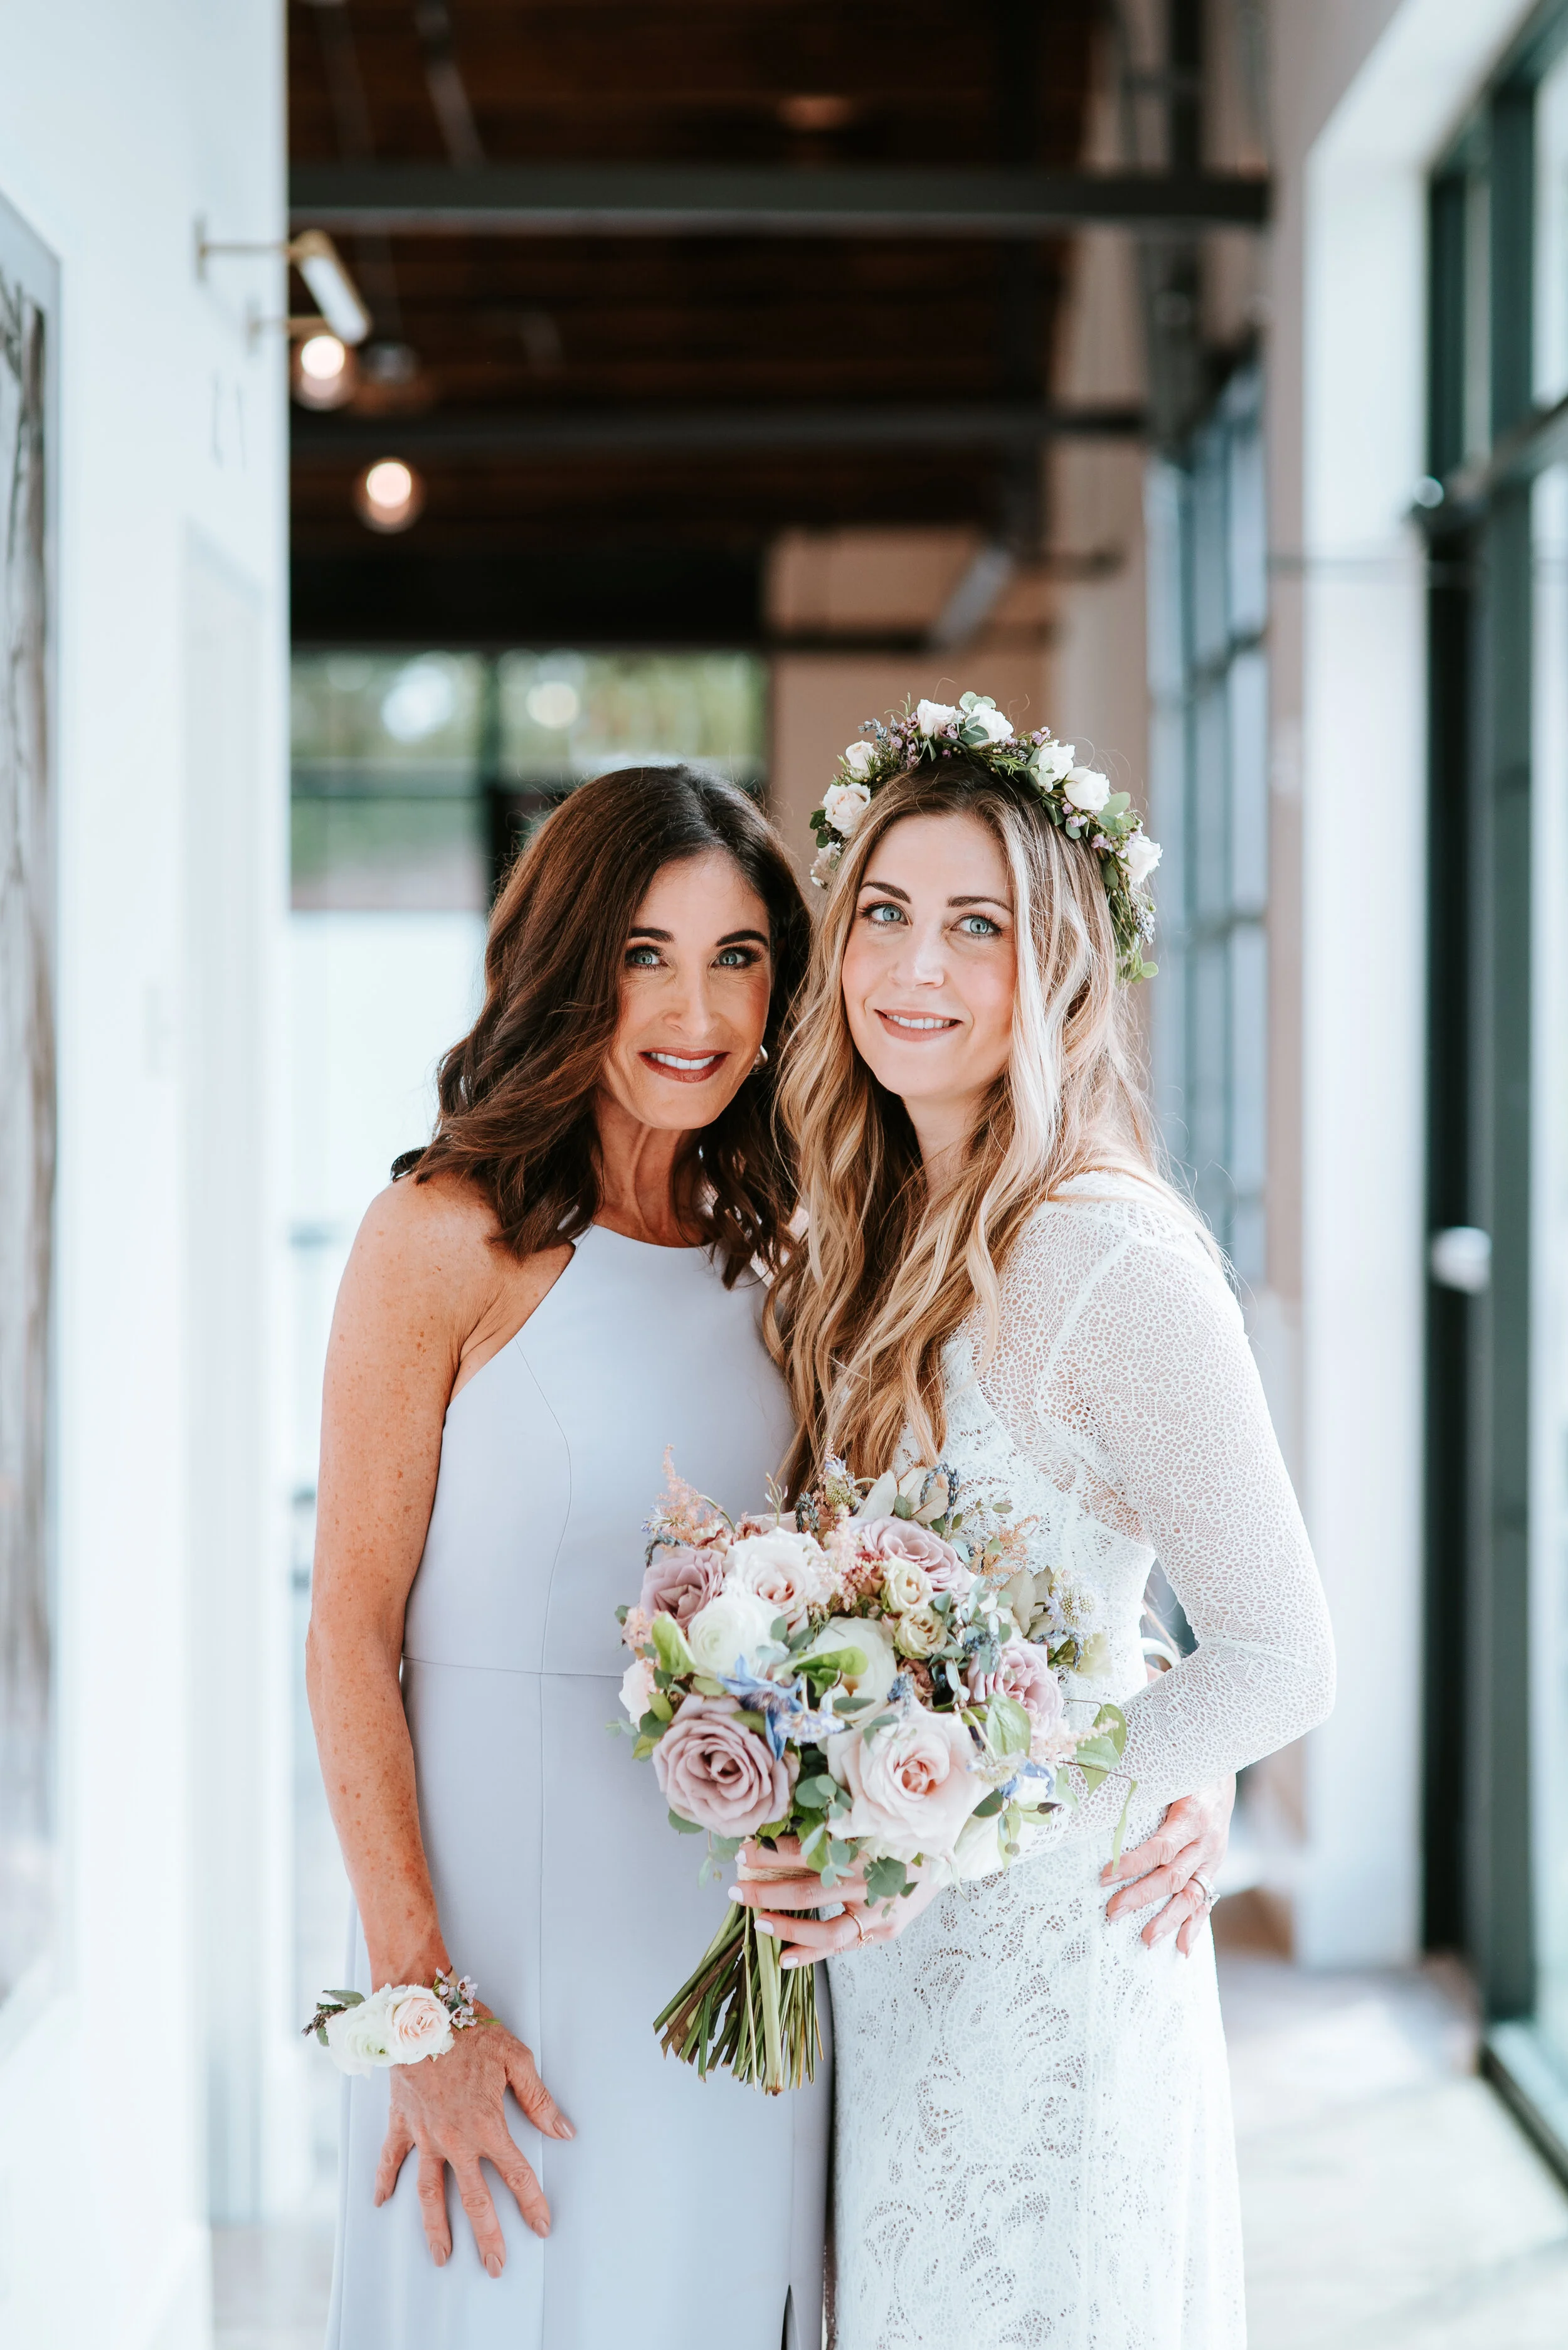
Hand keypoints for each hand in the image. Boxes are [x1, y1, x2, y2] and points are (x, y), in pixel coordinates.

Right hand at [374, 2013, 573, 2272]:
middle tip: (496, 2267)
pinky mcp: (401, 2124)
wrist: (421, 2012)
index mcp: (487, 2125)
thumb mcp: (515, 2059)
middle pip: (474, 2199)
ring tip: (441, 2257)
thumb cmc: (471, 2031)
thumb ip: (539, 2100)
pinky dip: (384, 2181)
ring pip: (429, 2193)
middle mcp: (455, 2140)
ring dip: (435, 2228)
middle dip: (487, 2236)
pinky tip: (381, 2202)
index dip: (532, 2203)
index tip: (542, 2227)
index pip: (516, 2174)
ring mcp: (424, 2136)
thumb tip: (564, 2130)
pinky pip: (391, 2159)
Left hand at [732, 1836, 939, 1966]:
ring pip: (825, 1929)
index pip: (807, 1852)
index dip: (772, 1853)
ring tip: (758, 1922)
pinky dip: (812, 1954)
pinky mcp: (885, 1931)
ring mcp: (879, 1912)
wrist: (949, 1854)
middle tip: (736, 1888)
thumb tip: (781, 1832)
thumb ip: (831, 1830)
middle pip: (808, 1890)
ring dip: (786, 1926)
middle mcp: (870, 1881)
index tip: (745, 1850)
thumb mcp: (868, 1821)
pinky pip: (843, 1946)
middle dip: (766, 1889)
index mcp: (863, 1846)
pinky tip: (784, 1956)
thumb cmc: (900, 1832)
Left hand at [1101, 1775, 1234, 1954]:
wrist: (1221, 1770)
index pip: (1160, 1847)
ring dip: (1168, 1920)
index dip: (1133, 1863)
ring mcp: (1213, 1857)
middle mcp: (1206, 1840)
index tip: (1105, 1875)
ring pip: (1191, 1895)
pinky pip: (1206, 1901)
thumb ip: (1144, 1793)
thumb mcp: (1168, 1776)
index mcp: (1192, 1815)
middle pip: (1172, 1876)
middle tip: (1113, 1912)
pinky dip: (1195, 1925)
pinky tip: (1182, 1947)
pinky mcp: (1214, 1867)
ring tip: (1147, 1940)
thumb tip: (1102, 1804)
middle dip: (1141, 1896)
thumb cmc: (1184, 1771)